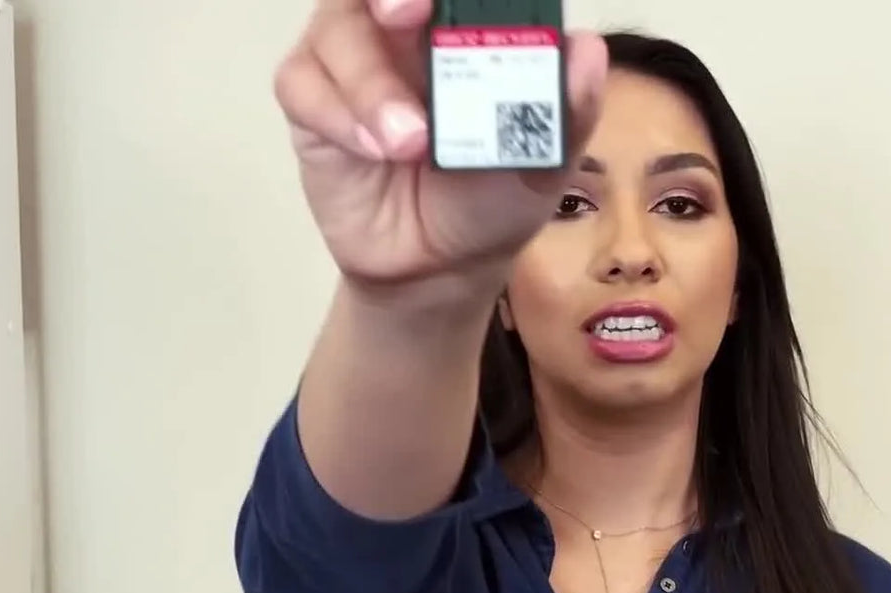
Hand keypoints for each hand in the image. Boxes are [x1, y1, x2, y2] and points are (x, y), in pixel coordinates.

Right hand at [274, 0, 608, 298]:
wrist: (440, 269)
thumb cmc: (492, 197)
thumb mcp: (543, 163)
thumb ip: (566, 110)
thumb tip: (586, 50)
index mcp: (463, 24)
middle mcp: (404, 26)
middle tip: (407, 14)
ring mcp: (353, 56)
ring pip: (338, 29)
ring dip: (371, 83)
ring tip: (410, 144)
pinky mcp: (312, 98)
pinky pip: (304, 83)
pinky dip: (338, 113)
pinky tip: (373, 150)